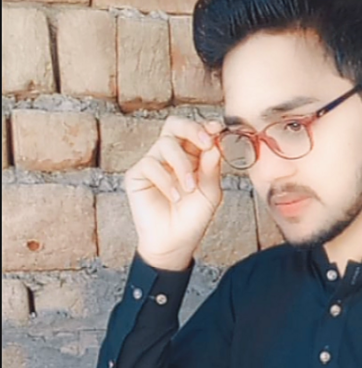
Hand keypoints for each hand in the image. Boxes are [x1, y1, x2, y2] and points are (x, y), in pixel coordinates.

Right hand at [123, 115, 223, 269]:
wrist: (175, 243)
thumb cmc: (193, 218)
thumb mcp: (210, 192)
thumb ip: (211, 168)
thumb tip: (215, 143)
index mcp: (191, 156)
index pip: (194, 131)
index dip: (205, 126)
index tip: (218, 129)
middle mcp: (171, 156)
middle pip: (174, 125)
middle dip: (192, 129)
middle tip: (206, 143)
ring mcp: (153, 163)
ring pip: (165, 144)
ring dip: (183, 165)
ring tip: (190, 188)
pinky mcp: (137, 175)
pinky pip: (150, 164)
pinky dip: (166, 180)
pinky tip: (175, 198)